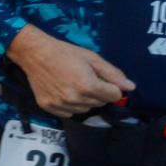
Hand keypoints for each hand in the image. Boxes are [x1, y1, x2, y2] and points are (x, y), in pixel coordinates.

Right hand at [7, 24, 133, 117]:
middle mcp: (76, 98)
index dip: (110, 87)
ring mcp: (61, 104)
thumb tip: (130, 87)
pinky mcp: (49, 107)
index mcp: (88, 86)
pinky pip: (70, 113)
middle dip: (98, 93)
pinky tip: (64, 92)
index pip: (114, 96)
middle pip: (100, 103)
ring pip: (85, 109)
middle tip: (85, 79)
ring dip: (85, 100)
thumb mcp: (91, 58)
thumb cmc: (64, 52)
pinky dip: (71, 105)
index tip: (101, 79)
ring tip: (74, 85)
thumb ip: (112, 74)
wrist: (34, 53)